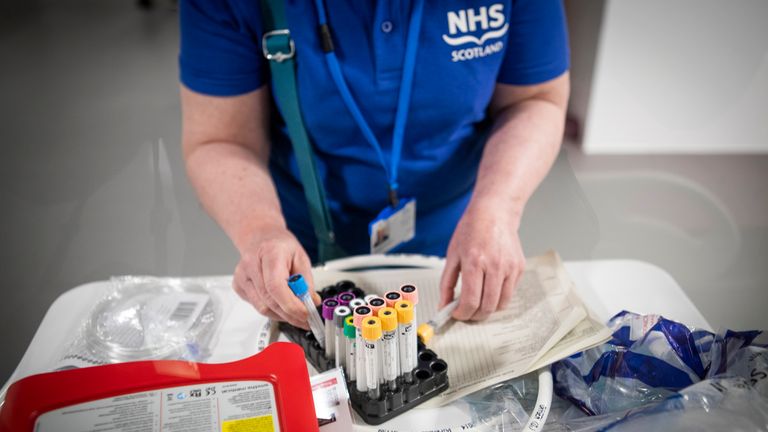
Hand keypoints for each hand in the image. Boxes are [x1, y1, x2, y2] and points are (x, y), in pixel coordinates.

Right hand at [232, 225, 319, 328]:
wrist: (260, 238)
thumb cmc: (280, 246)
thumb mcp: (300, 257)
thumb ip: (306, 281)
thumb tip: (311, 302)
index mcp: (269, 253)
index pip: (275, 286)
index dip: (290, 304)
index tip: (305, 313)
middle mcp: (251, 264)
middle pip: (269, 300)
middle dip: (290, 314)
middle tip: (305, 320)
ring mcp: (242, 276)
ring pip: (262, 308)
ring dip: (282, 315)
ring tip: (295, 313)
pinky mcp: (238, 286)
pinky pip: (257, 306)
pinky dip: (272, 310)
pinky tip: (280, 302)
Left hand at [438, 201, 525, 320]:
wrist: (495, 212)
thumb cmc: (472, 229)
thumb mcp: (452, 255)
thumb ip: (446, 283)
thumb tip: (443, 305)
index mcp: (474, 261)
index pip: (470, 300)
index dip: (462, 314)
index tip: (457, 314)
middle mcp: (494, 265)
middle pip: (487, 306)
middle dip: (474, 316)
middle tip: (467, 313)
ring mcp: (510, 267)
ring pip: (501, 304)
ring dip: (488, 309)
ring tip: (478, 302)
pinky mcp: (519, 268)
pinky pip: (510, 293)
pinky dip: (499, 297)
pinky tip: (490, 288)